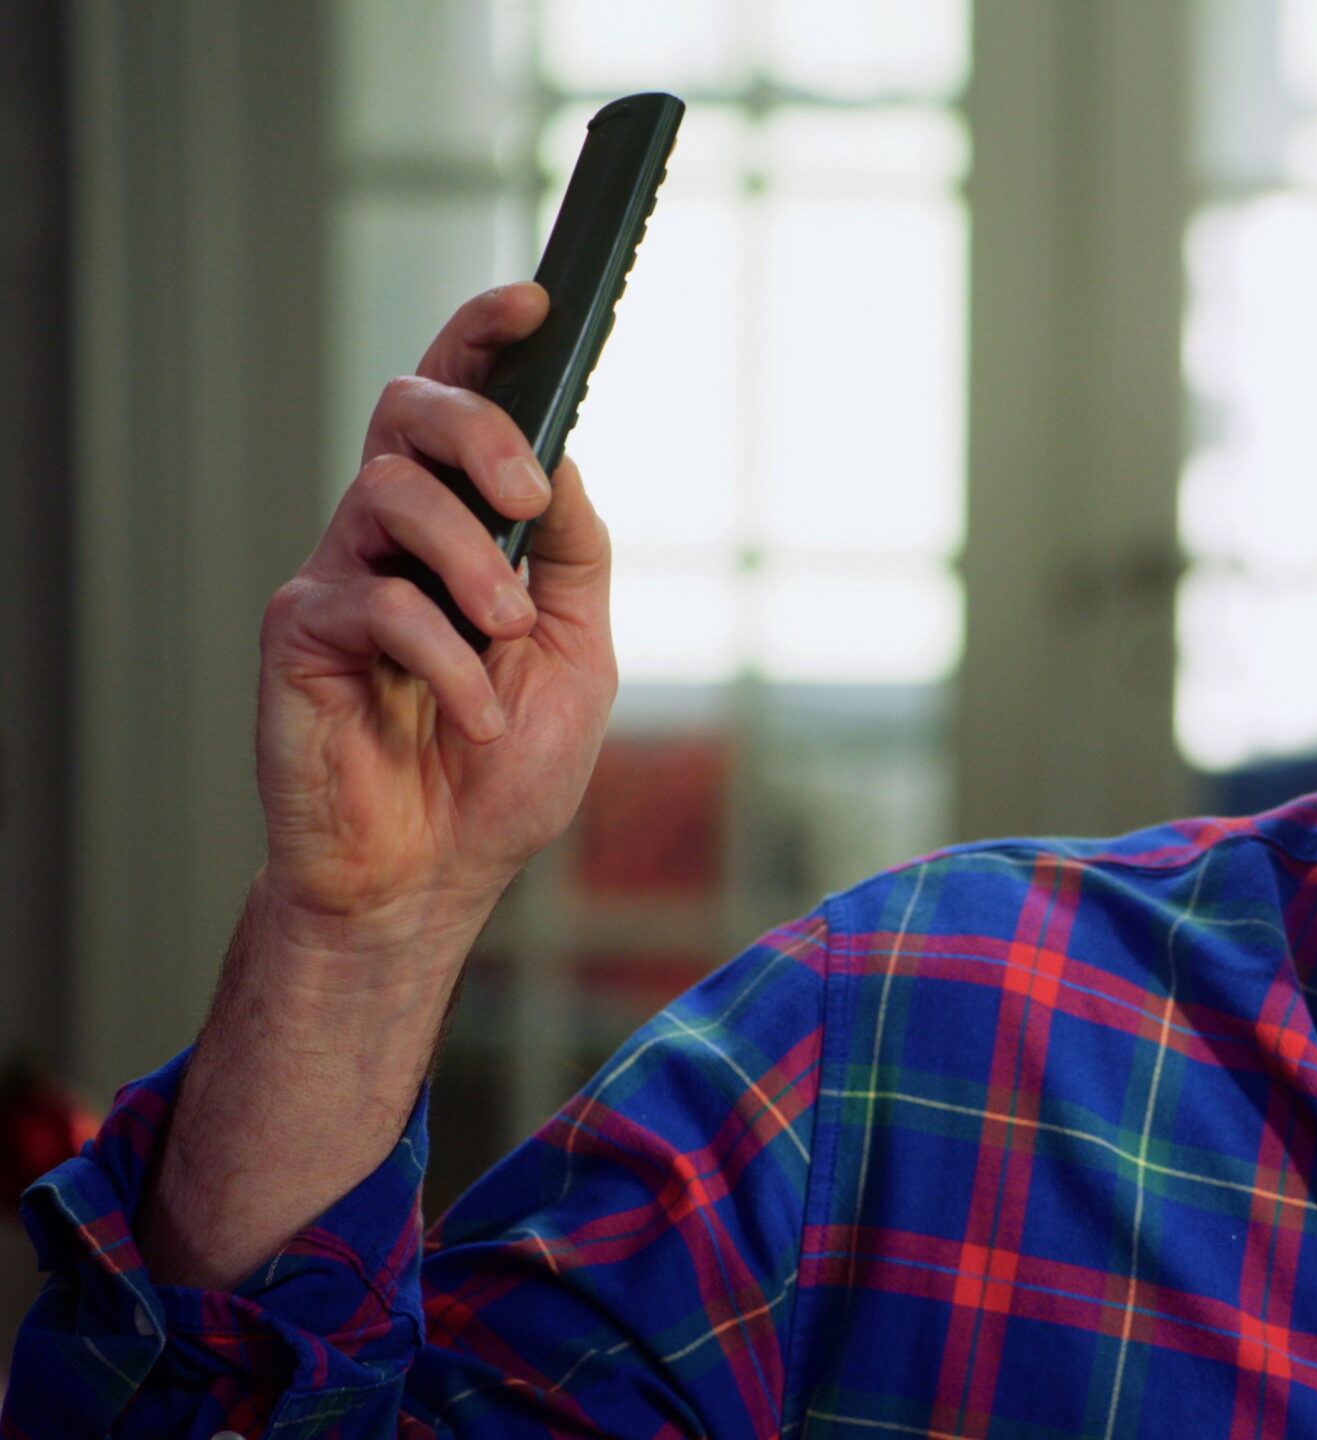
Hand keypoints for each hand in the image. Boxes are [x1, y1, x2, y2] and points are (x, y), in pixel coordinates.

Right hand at [254, 280, 615, 965]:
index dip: (483, 337)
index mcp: (460, 528)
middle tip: (528, 497)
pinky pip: (375, 602)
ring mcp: (340, 577)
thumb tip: (568, 460)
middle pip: (407, 414)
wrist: (434, 876)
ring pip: (390, 496)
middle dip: (477, 432)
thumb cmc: (500, 770)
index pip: (456, 404)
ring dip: (471, 564)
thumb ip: (577, 555)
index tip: (535, 301)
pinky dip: (445, 659)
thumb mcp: (580, 653)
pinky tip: (471, 714)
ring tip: (506, 634)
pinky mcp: (299, 635)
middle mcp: (391, 537)